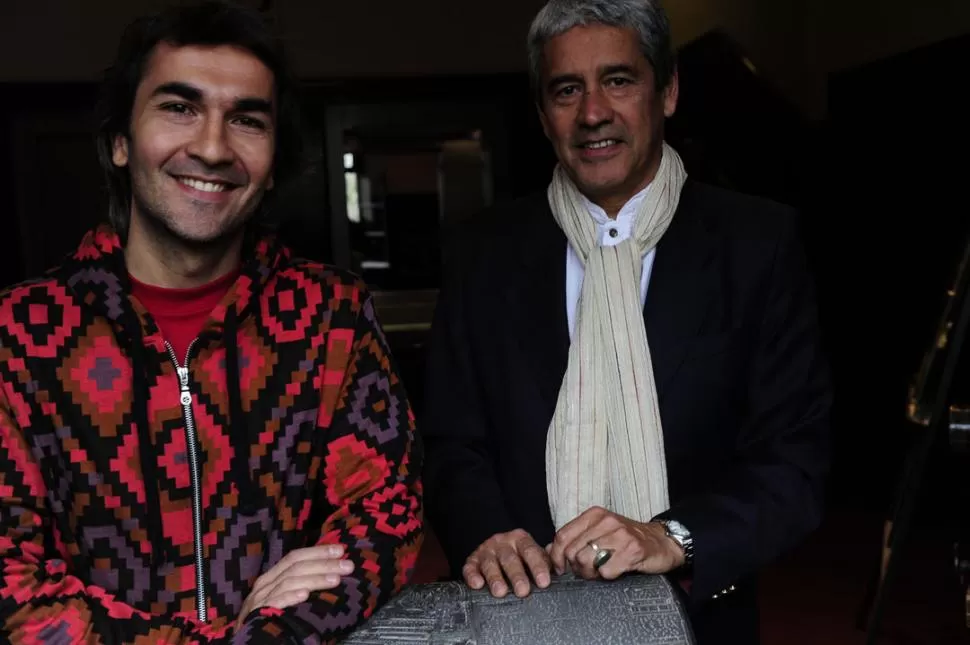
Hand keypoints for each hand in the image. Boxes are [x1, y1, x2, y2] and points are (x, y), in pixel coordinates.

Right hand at [235, 544, 353, 632]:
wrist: (247, 639)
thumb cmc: (269, 616)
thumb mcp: (283, 595)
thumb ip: (300, 583)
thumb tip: (331, 572)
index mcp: (271, 577)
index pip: (294, 557)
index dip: (317, 552)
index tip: (340, 550)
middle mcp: (265, 585)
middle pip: (295, 567)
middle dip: (324, 563)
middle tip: (347, 565)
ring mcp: (260, 600)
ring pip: (289, 582)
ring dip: (315, 579)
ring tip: (336, 580)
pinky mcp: (258, 615)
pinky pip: (275, 603)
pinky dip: (290, 597)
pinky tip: (305, 595)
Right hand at [463, 529, 551, 597]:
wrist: (495, 548)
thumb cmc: (520, 557)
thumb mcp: (533, 555)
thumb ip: (546, 560)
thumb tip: (560, 566)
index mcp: (521, 539)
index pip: (530, 551)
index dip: (537, 566)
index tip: (544, 582)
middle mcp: (502, 542)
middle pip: (510, 558)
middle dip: (517, 575)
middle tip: (523, 591)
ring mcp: (486, 550)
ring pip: (490, 563)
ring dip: (495, 578)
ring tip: (501, 592)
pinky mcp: (472, 560)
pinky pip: (470, 567)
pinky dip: (472, 575)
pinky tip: (477, 584)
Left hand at [548, 506, 683, 579]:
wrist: (661, 542)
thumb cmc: (626, 539)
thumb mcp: (599, 532)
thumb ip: (574, 539)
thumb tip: (549, 550)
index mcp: (594, 514)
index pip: (562, 535)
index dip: (556, 556)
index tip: (560, 568)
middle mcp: (606, 521)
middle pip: (572, 551)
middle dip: (576, 568)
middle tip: (588, 571)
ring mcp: (620, 535)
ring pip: (586, 561)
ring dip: (591, 573)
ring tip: (601, 571)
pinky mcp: (632, 551)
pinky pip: (606, 571)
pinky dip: (608, 576)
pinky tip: (617, 570)